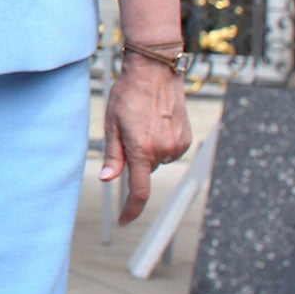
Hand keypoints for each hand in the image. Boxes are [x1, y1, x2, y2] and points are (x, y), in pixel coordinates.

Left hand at [100, 57, 191, 223]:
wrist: (155, 72)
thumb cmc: (128, 94)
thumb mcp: (112, 123)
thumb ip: (113, 154)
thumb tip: (108, 179)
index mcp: (141, 150)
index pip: (139, 191)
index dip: (131, 210)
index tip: (124, 221)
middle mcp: (163, 151)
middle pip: (145, 170)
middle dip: (136, 158)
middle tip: (129, 131)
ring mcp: (177, 145)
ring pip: (157, 160)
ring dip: (149, 150)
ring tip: (144, 122)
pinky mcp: (186, 138)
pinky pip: (169, 151)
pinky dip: (161, 143)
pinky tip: (157, 122)